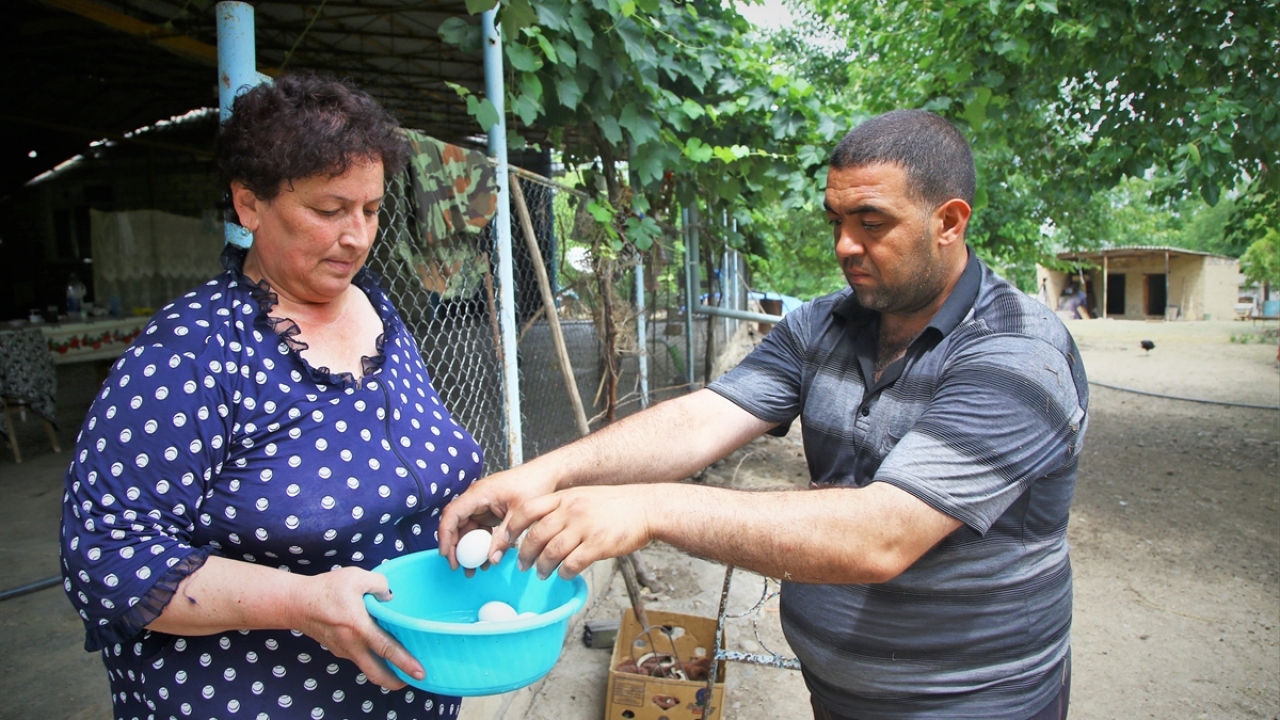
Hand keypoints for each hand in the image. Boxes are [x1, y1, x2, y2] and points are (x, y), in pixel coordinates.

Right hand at [290, 567, 423, 689]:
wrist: (296, 603)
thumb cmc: (325, 590)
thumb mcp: (355, 577)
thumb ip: (379, 584)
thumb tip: (390, 596)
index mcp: (360, 628)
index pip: (387, 650)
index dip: (405, 663)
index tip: (419, 672)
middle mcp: (352, 645)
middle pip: (377, 673)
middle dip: (396, 681)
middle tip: (413, 679)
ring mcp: (344, 650)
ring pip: (368, 668)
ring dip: (384, 671)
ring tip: (400, 666)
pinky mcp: (338, 649)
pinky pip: (358, 658)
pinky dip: (371, 659)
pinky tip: (378, 649)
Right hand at [438, 466, 557, 569]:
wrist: (548, 475)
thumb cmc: (534, 484)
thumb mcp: (518, 514)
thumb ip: (503, 537)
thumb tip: (491, 559)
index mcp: (479, 493)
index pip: (452, 514)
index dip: (445, 535)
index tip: (446, 554)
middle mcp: (476, 498)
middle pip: (456, 524)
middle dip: (455, 547)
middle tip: (458, 567)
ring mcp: (483, 505)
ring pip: (467, 530)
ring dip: (468, 549)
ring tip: (472, 569)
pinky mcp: (490, 512)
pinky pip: (479, 530)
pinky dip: (480, 545)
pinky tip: (485, 560)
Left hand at [507, 485, 660, 579]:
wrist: (646, 507)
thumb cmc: (615, 505)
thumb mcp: (583, 497)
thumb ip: (561, 508)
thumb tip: (538, 528)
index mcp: (564, 497)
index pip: (527, 510)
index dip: (510, 528)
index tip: (503, 542)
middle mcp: (571, 510)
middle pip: (536, 535)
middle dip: (525, 554)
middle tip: (523, 565)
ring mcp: (585, 527)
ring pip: (551, 552)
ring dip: (543, 567)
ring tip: (541, 573)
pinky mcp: (599, 544)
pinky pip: (573, 564)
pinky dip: (565, 573)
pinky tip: (565, 575)